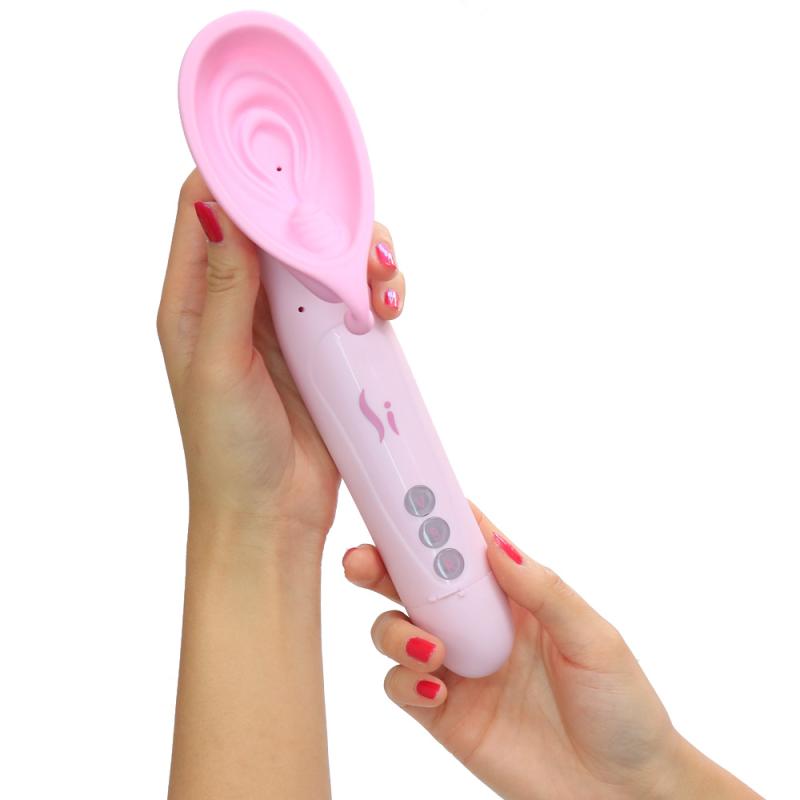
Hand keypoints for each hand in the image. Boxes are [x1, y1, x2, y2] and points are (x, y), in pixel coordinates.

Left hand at [157, 170, 405, 544]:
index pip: (207, 207)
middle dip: (319, 212)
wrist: (273, 517)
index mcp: (197, 299)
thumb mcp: (217, 366)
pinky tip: (387, 305)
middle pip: (280, 222)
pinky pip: (354, 297)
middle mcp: (243, 301)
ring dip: (357, 253)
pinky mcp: (329, 344)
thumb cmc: (228, 453)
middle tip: (349, 226)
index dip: (239, 172)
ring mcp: (290, 322)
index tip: (281, 155)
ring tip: (379, 278)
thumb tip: (221, 207)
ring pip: (325, 256)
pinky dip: (374, 290)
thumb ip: (225, 288)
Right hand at [343, 504, 761, 799]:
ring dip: (394, 628)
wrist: (621, 793)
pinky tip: (435, 688)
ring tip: (430, 648)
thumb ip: (543, 591)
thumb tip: (497, 545)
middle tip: (363, 560)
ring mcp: (456, 666)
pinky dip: (404, 680)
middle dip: (382, 562)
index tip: (402, 495)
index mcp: (511, 592)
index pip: (463, 540)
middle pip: (412, 578)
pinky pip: (399, 685)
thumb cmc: (620, 706)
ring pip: (394, 626)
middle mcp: (476, 622)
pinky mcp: (442, 712)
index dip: (431, 514)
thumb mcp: (594, 639)